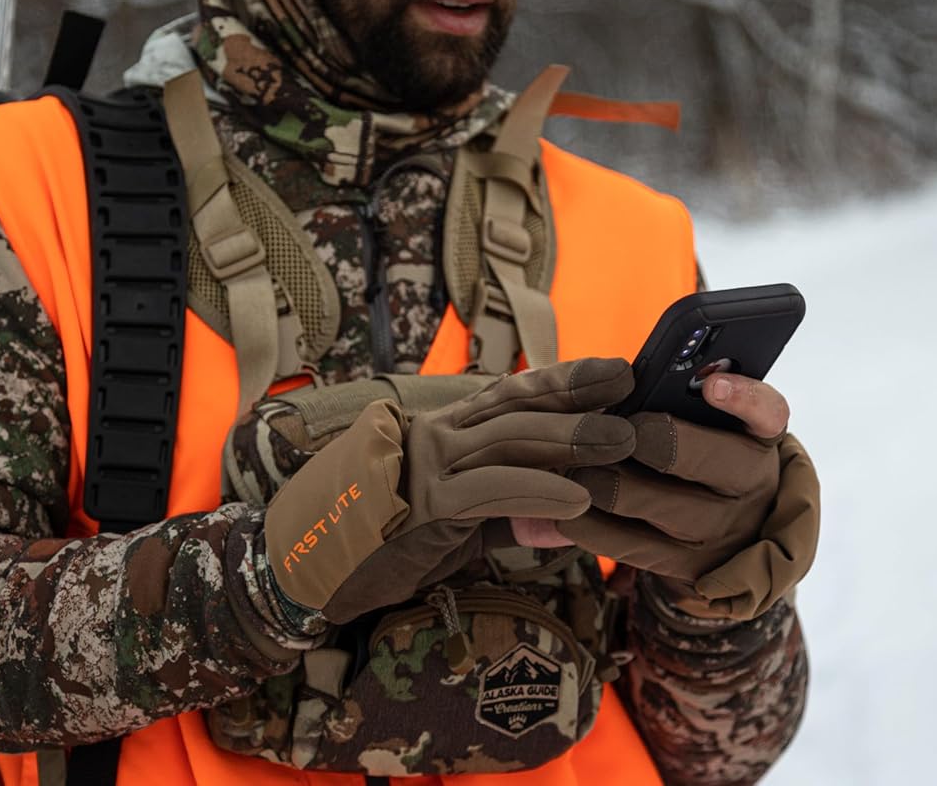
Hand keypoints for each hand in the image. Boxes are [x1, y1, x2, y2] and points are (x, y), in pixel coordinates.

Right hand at [263, 358, 636, 623]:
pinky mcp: (421, 504)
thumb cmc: (377, 542)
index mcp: (442, 431)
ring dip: (570, 439)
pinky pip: (489, 491)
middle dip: (578, 396)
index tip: (613, 370)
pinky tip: (577, 498)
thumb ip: (508, 514)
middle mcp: (435, 435)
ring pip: (509, 440)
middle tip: (632, 390)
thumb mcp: (454, 524)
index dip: (563, 379)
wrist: (304, 566)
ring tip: (622, 443)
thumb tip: (567, 517)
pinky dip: (537, 491)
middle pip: (517, 406)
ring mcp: (425, 465)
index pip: (511, 394)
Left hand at [555, 373, 819, 621]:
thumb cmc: (697, 450)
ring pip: (663, 505)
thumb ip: (675, 395)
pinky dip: (591, 525)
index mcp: (757, 434)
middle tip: (611, 428)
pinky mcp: (687, 568)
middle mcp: (750, 483)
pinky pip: (633, 546)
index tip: (712, 384)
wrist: (724, 532)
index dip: (742, 396)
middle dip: (653, 439)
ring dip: (609, 483)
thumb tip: (622, 374)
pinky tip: (563, 508)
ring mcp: (722, 531)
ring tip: (573, 466)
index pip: (766, 411)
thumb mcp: (706, 423)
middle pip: (707, 458)